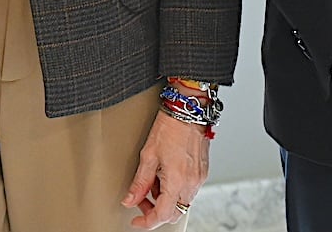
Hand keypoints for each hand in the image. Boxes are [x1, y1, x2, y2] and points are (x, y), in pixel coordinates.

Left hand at [122, 112, 208, 227]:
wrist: (188, 111)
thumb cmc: (170, 127)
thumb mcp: (148, 155)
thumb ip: (140, 182)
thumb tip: (130, 199)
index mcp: (177, 181)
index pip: (162, 214)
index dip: (147, 222)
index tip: (137, 222)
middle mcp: (191, 183)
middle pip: (174, 213)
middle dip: (156, 211)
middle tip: (141, 200)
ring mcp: (199, 179)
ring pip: (182, 203)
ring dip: (165, 200)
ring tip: (152, 182)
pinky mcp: (202, 173)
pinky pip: (188, 191)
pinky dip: (174, 190)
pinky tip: (165, 176)